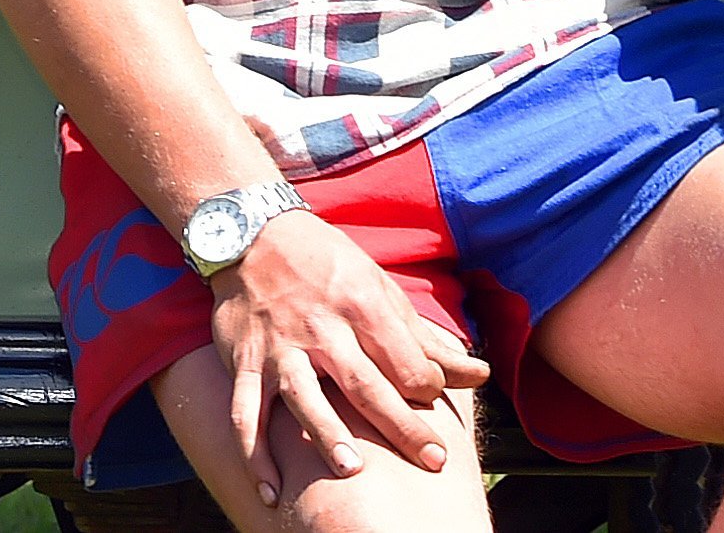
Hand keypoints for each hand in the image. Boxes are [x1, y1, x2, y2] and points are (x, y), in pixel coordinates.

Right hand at [207, 209, 492, 503]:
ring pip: (303, 396)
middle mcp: (321, 328)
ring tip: (352, 471)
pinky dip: (253, 454)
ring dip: (325, 433)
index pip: (404, 359)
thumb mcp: (379, 287)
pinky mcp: (246, 362)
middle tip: (433, 460)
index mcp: (360, 305)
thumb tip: (478, 374)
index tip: (434, 402)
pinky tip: (271, 491)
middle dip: (401, 424)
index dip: (427, 386)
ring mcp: (280, 348)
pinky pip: (245, 412)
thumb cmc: (326, 264)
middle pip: (364, 384)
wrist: (252, 233)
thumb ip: (424, 339)